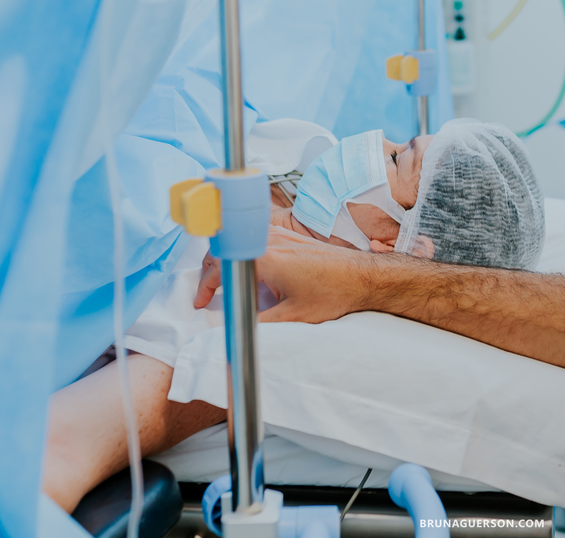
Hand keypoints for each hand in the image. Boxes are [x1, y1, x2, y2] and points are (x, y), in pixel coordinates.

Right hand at [193, 227, 377, 322]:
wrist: (363, 275)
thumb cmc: (334, 292)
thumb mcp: (293, 316)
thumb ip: (259, 323)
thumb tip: (236, 329)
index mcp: (264, 257)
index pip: (219, 268)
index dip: (204, 288)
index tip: (201, 302)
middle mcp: (269, 240)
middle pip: (223, 249)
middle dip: (209, 272)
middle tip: (206, 294)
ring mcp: (279, 235)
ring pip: (237, 243)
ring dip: (225, 260)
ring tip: (222, 283)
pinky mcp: (289, 236)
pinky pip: (254, 240)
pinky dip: (242, 254)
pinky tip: (247, 272)